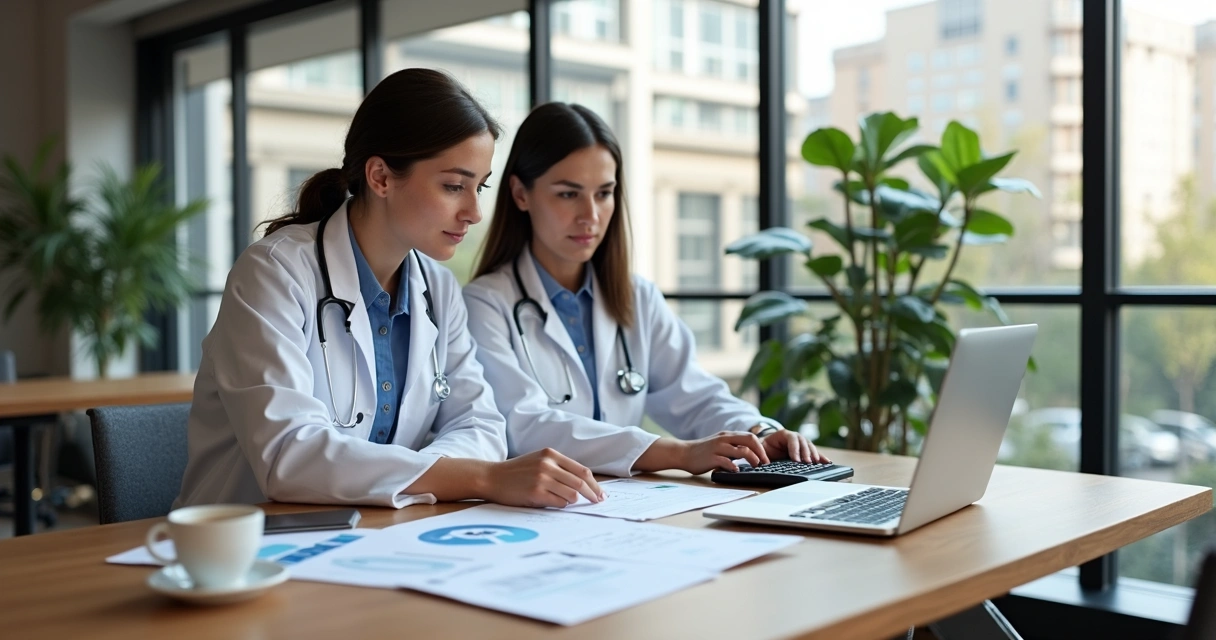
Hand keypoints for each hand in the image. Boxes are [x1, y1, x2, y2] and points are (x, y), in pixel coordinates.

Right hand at [482, 448, 604, 507]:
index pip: (582, 471)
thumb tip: (584, 485)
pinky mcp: (535, 493)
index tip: (600, 494)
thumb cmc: (516, 472)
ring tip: (561, 500)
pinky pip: (559, 503)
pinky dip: (559, 505)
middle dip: (593, 495)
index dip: (594, 484)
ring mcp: (542, 478)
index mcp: (551, 454)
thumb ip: (559, 468)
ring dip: (571, 501)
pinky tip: (550, 502)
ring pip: (571, 495)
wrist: (491, 477)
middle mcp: (548, 464)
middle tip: (598, 503)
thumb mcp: (538, 461)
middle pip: (581, 483)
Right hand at [675, 431, 770, 474]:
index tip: (765, 458)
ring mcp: (718, 448)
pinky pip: (727, 461)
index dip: (761, 447)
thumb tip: (749, 453)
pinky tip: (736, 471)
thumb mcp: (720, 444)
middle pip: (750, 440)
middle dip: (761, 452)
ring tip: (754, 467)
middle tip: (765, 463)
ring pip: (742, 450)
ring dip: (752, 459)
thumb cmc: (703, 452)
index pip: (750, 437)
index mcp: (728, 435)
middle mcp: (724, 439)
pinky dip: (735, 466)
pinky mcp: (712, 458)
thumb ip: (732, 446)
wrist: (683, 453)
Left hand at [758, 427, 830, 463]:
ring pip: (810, 446)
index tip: (796, 460)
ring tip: (817, 463)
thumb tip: (763, 461)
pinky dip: (820, 457)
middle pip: (803, 442)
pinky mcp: (805, 450)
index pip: (792, 439)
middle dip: (806, 453)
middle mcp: (794, 437)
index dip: (794, 449)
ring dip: (814, 455)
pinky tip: (827, 462)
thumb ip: (762, 452)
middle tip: (807, 463)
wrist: (765, 447)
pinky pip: (814, 453)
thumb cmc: (763, 447)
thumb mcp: (760, 447)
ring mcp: (801, 443)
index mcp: (783, 434)